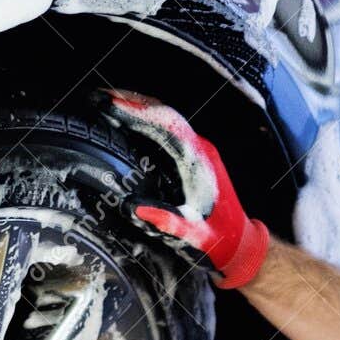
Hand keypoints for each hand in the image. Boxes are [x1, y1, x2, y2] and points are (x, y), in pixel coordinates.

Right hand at [105, 90, 269, 287]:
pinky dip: (145, 122)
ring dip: (138, 109)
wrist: (239, 241)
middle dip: (132, 103)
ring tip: (108, 104)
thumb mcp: (194, 236)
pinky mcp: (192, 156)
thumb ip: (168, 222)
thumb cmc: (219, 239)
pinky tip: (127, 124)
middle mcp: (199, 149)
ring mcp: (197, 151)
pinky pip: (167, 130)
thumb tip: (135, 208)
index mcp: (200, 162)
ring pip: (165, 119)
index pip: (167, 125)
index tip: (111, 105)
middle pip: (164, 114)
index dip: (138, 112)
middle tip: (100, 98)